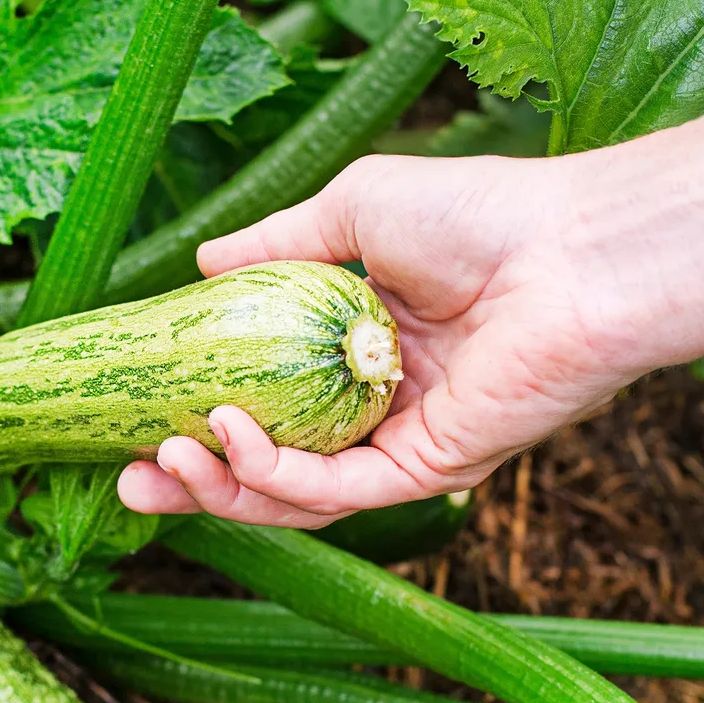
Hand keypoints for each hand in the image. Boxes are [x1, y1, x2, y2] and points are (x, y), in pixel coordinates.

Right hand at [116, 151, 643, 528]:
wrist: (574, 248)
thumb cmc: (482, 213)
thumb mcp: (353, 210)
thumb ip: (278, 246)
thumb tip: (201, 264)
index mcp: (361, 349)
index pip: (268, 401)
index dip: (199, 414)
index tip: (134, 415)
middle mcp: (379, 405)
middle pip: (271, 465)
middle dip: (195, 481)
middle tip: (129, 477)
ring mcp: (405, 442)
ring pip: (296, 492)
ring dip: (222, 486)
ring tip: (162, 463)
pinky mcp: (432, 469)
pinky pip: (339, 490)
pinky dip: (277, 475)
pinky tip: (230, 440)